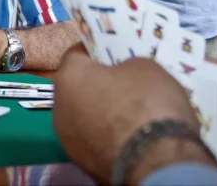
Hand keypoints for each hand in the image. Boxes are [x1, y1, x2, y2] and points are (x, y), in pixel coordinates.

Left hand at [53, 49, 210, 183]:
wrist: (157, 164)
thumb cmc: (148, 104)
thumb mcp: (146, 67)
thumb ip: (125, 65)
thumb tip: (121, 74)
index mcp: (69, 77)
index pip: (76, 53)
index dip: (97, 51)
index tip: (115, 53)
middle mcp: (59, 108)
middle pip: (77, 87)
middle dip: (98, 84)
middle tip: (126, 84)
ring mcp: (69, 140)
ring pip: (84, 115)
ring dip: (101, 112)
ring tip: (131, 114)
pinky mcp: (83, 163)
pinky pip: (95, 140)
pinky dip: (108, 136)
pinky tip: (131, 137)